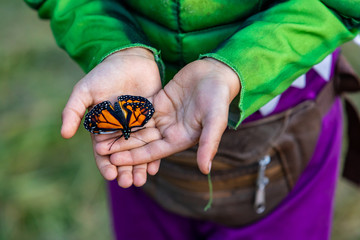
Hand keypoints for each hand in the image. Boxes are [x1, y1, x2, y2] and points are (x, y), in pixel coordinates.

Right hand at [61, 47, 161, 186]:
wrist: (130, 59)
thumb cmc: (104, 74)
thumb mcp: (85, 90)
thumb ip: (73, 111)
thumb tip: (64, 134)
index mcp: (103, 128)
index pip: (103, 152)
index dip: (106, 165)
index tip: (111, 176)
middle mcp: (120, 132)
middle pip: (123, 156)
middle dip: (125, 171)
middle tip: (129, 183)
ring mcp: (137, 128)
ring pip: (139, 152)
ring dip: (140, 167)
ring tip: (143, 180)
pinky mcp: (153, 121)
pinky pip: (154, 140)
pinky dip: (155, 153)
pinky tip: (157, 166)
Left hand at [106, 58, 239, 174]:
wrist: (216, 72)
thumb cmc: (219, 97)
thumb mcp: (216, 120)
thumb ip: (209, 144)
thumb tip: (205, 170)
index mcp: (181, 138)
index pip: (153, 151)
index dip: (134, 156)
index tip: (115, 160)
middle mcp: (170, 130)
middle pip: (142, 141)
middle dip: (122, 146)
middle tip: (99, 150)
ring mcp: (164, 117)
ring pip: (138, 127)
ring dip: (120, 132)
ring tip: (100, 135)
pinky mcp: (160, 103)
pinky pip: (140, 111)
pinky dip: (126, 114)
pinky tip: (110, 115)